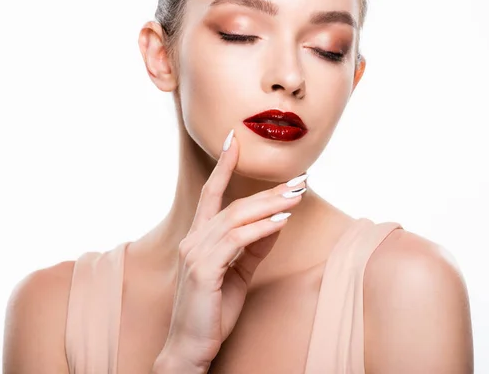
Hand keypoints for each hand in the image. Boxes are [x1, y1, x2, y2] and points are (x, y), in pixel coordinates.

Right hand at [157, 129, 307, 369]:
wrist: (190, 347)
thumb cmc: (212, 311)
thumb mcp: (239, 274)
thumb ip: (254, 248)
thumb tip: (277, 222)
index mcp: (198, 238)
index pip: (210, 194)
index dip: (223, 166)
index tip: (234, 141)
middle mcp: (193, 240)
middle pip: (232, 204)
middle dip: (267, 190)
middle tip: (298, 179)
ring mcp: (195, 254)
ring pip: (236, 218)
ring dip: (269, 206)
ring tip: (297, 196)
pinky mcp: (203, 270)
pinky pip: (237, 242)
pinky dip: (261, 229)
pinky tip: (281, 221)